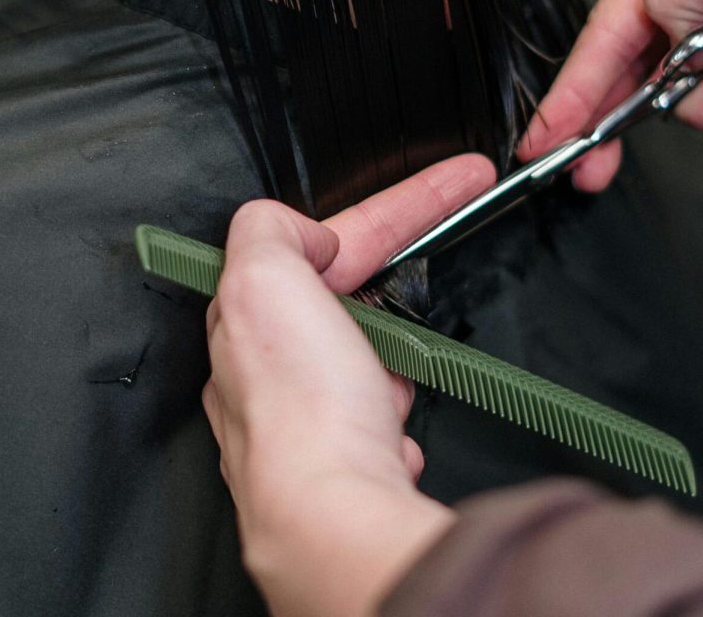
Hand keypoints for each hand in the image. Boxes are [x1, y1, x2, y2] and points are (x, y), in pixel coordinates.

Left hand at [203, 154, 496, 616]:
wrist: (334, 521)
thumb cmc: (301, 410)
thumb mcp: (263, 278)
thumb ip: (271, 229)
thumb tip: (307, 235)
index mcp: (243, 317)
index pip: (325, 239)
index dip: (398, 207)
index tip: (459, 182)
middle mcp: (263, 371)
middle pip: (345, 299)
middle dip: (391, 291)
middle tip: (426, 290)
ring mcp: (303, 417)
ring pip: (366, 359)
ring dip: (390, 359)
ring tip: (388, 378)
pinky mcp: (341, 458)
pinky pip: (378, 415)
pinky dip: (391, 413)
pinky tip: (388, 425)